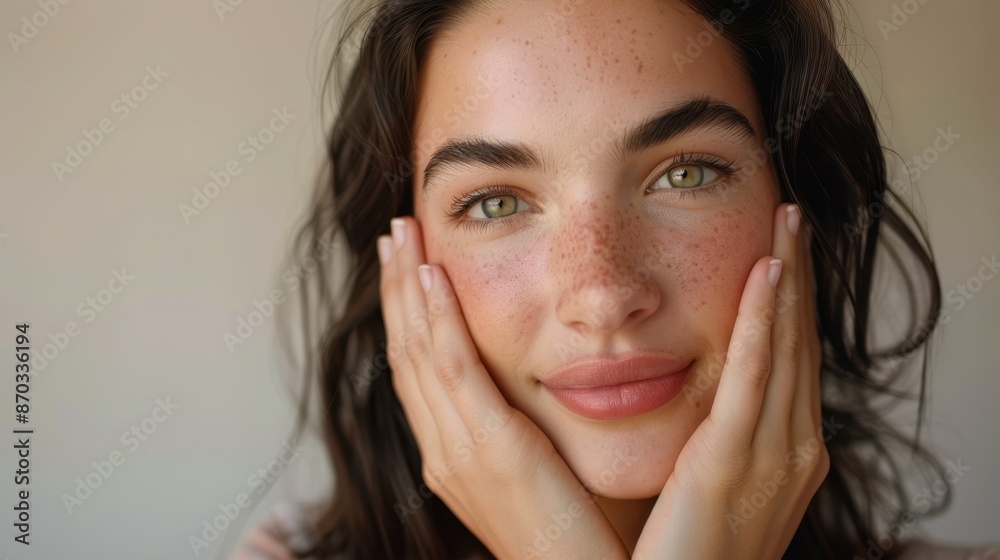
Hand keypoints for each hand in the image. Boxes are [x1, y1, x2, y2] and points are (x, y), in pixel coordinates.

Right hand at [378, 216, 628, 559]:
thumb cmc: (569, 537)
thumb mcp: (530, 476)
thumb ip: (514, 431)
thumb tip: (520, 387)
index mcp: (447, 455)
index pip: (414, 369)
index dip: (404, 312)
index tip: (405, 263)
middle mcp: (440, 450)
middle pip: (404, 351)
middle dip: (396, 287)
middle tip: (393, 232)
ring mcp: (458, 451)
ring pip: (419, 351)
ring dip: (410, 287)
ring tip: (403, 234)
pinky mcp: (492, 449)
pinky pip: (456, 372)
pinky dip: (440, 321)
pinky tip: (436, 278)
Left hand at [632, 203, 827, 559]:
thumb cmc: (684, 554)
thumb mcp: (712, 487)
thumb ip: (717, 440)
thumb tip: (705, 400)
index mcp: (788, 454)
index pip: (793, 361)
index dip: (793, 302)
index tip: (784, 251)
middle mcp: (794, 451)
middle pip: (799, 344)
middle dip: (799, 276)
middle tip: (794, 216)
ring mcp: (772, 458)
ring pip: (786, 348)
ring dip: (788, 280)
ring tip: (786, 223)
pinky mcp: (730, 463)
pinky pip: (753, 379)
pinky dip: (764, 322)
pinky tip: (767, 274)